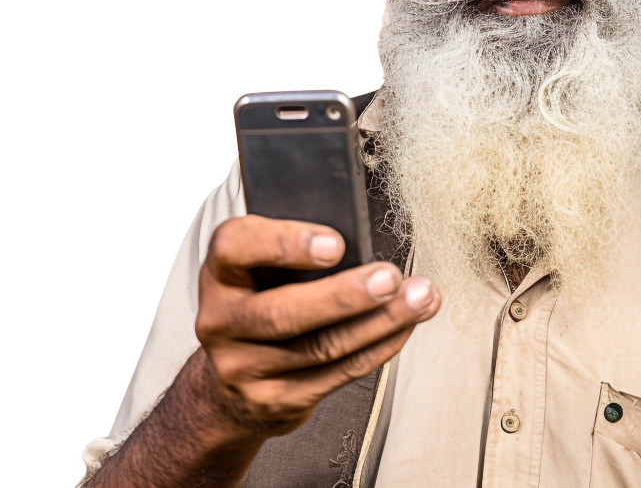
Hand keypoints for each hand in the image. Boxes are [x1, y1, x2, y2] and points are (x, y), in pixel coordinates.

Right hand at [194, 215, 439, 437]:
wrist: (230, 384)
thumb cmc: (261, 302)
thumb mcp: (261, 267)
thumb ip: (296, 249)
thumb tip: (361, 239)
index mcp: (220, 273)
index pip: (236, 247)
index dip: (285, 243)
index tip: (336, 243)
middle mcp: (222, 321)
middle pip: (283, 312)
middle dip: (345, 295)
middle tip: (391, 278)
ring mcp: (243, 368)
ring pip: (320, 347)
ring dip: (381, 321)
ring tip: (419, 297)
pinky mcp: (274, 402)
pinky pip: (337, 374)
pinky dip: (379, 347)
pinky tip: (405, 326)